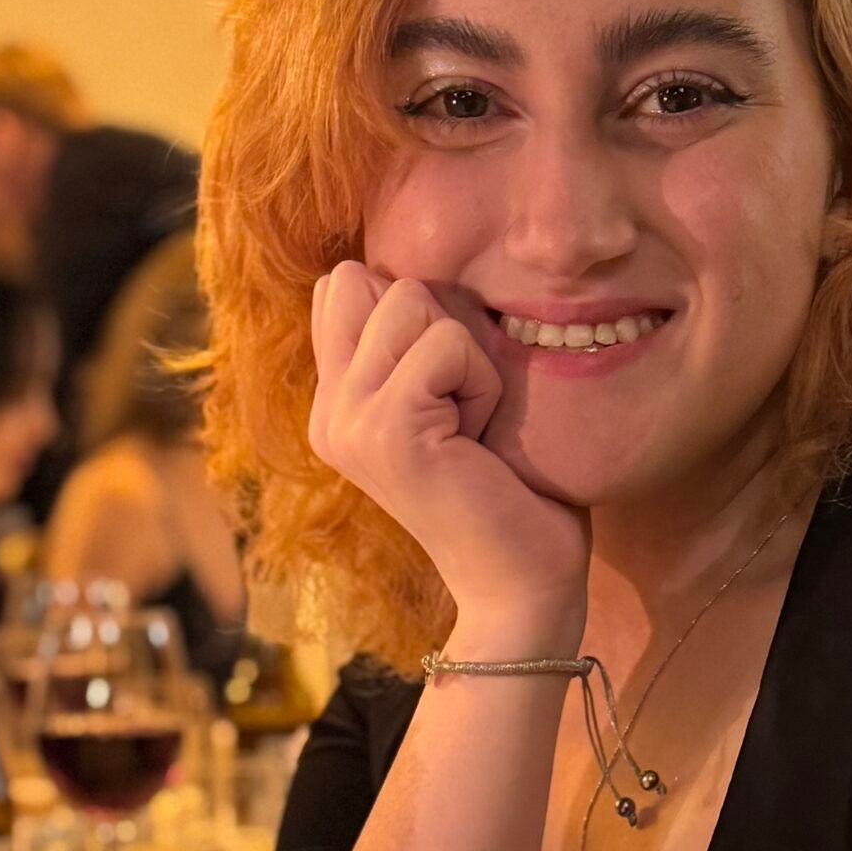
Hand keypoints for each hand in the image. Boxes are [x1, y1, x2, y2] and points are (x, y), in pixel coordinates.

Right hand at [309, 262, 588, 641]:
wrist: (522, 580)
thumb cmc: (508, 488)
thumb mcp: (449, 399)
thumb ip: (412, 343)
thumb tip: (399, 270)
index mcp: (335, 403)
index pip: (341, 286)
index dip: (413, 315)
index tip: (443, 389)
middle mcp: (329, 413)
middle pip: (367, 281)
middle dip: (437, 328)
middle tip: (461, 409)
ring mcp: (348, 423)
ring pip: (408, 303)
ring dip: (465, 358)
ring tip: (471, 425)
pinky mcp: (386, 432)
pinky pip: (445, 344)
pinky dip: (480, 382)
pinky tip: (479, 440)